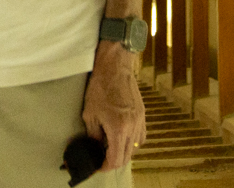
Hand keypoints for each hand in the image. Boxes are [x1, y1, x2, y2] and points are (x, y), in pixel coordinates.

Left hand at [81, 42, 143, 170]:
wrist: (115, 67)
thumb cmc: (100, 87)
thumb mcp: (91, 113)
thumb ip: (94, 134)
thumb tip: (95, 145)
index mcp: (118, 128)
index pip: (115, 158)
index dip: (105, 166)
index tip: (98, 166)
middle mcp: (132, 127)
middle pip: (126, 156)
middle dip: (114, 161)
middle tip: (103, 159)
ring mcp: (139, 121)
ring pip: (135, 148)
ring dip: (124, 152)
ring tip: (112, 148)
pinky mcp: (142, 114)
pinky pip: (141, 136)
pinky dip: (133, 142)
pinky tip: (124, 137)